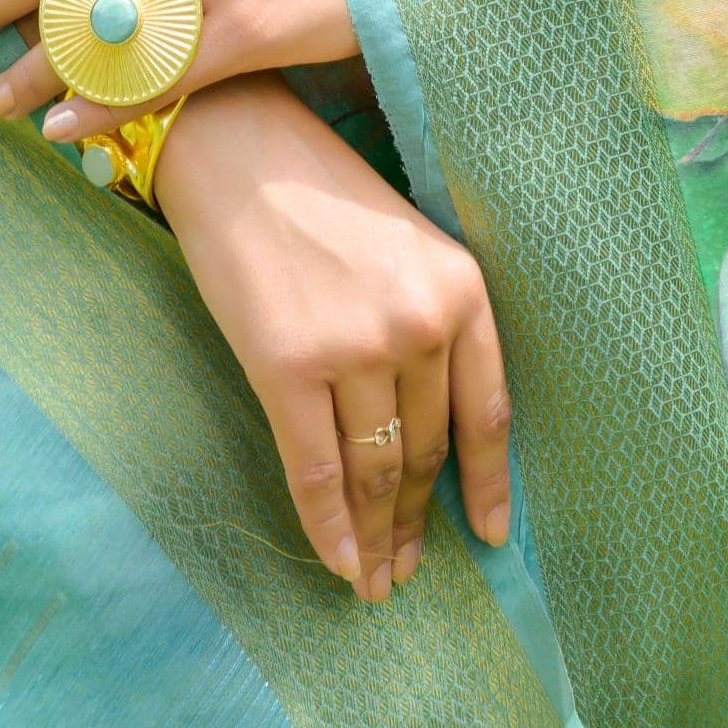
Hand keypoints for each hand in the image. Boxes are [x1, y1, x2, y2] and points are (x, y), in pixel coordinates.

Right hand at [154, 78, 511, 602]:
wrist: (237, 148)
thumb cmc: (320, 192)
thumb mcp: (406, 246)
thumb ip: (430, 323)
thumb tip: (434, 425)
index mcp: (461, 288)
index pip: (487, 414)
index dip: (489, 486)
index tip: (491, 537)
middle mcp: (418, 323)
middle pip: (426, 450)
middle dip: (419, 519)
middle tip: (410, 569)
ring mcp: (354, 348)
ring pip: (375, 470)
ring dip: (376, 535)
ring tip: (374, 579)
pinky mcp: (286, 367)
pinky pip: (316, 471)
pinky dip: (328, 528)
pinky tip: (336, 563)